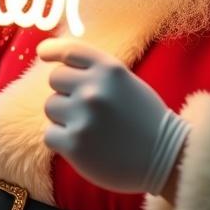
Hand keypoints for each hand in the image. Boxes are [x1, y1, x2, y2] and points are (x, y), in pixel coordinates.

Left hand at [36, 38, 188, 194]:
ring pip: (50, 107)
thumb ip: (97, 72)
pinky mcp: (74, 144)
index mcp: (110, 70)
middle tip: (87, 109)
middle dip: (66, 92)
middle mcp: (94, 89)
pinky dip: (62, 141)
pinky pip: (50, 135)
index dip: (53, 50)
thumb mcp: (127, 83)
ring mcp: (83, 117)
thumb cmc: (145, 119)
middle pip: (55, 79)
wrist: (167, 158)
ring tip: (89, 128)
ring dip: (64, 117)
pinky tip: (84, 145)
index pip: (70, 51)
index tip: (43, 53)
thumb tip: (53, 60)